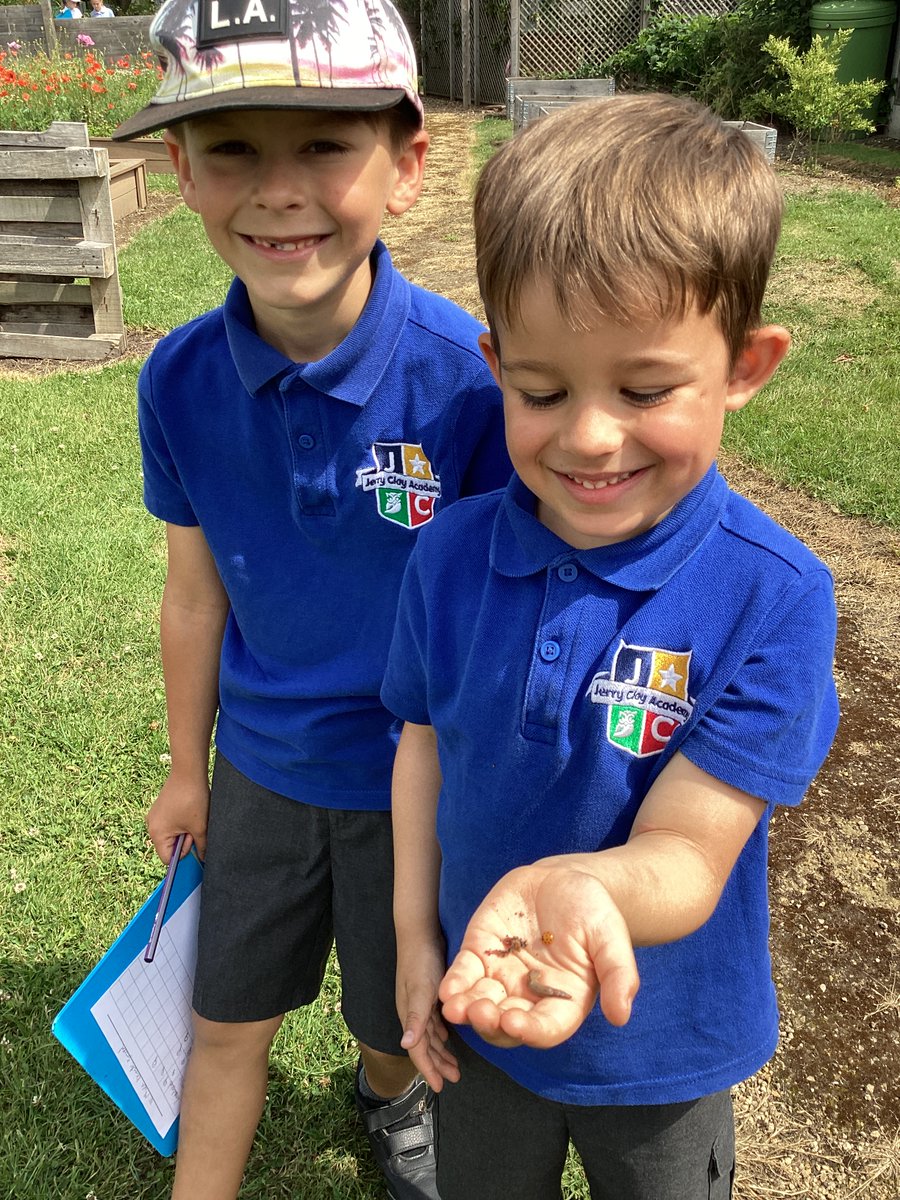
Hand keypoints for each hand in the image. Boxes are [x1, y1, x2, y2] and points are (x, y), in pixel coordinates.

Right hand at [146, 771, 209, 863]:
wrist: (188, 772)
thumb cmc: (192, 799)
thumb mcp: (200, 827)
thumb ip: (201, 846)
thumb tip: (203, 858)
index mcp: (157, 834)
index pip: (167, 859)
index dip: (182, 854)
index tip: (193, 841)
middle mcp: (151, 826)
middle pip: (169, 846)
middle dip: (184, 840)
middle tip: (195, 826)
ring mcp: (154, 816)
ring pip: (171, 834)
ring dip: (184, 831)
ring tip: (193, 817)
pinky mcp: (160, 809)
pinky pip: (170, 824)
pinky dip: (181, 822)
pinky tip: (190, 811)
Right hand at [396, 939, 459, 1091]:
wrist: (418, 933)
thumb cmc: (419, 961)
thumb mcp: (420, 990)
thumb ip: (415, 1018)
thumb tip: (406, 1046)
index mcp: (409, 1015)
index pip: (418, 1050)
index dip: (428, 1070)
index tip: (439, 1088)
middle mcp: (413, 1013)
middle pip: (425, 1046)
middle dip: (437, 1064)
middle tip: (453, 1079)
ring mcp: (420, 1004)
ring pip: (431, 1035)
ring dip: (442, 1051)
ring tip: (454, 1066)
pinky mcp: (428, 994)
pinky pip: (435, 1021)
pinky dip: (442, 1034)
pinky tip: (450, 1037)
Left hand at [439, 860, 638, 1048]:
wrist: (566, 879)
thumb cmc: (594, 912)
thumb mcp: (611, 937)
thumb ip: (618, 975)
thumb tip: (621, 1016)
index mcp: (563, 1001)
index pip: (546, 1027)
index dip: (530, 1029)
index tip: (516, 1022)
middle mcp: (529, 996)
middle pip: (506, 1022)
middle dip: (491, 1022)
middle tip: (482, 1012)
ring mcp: (502, 976)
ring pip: (480, 1003)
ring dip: (467, 1010)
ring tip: (456, 1008)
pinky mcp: (481, 952)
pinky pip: (464, 973)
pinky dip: (455, 983)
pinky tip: (447, 990)